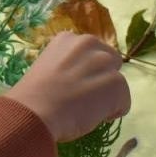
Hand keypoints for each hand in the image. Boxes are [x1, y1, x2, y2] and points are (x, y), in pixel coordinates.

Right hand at [6, 34, 129, 142]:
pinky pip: (124, 103)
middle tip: (84, 96)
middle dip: (101, 77)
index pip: (90, 52)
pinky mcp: (117, 84)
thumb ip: (65, 66)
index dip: (85, 70)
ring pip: (117, 83)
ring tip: (85, 110)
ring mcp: (104, 63)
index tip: (73, 84)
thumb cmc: (32, 97)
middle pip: (109, 61)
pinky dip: (112, 113)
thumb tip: (76, 80)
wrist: (34, 112)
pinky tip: (92, 117)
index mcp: (68, 39)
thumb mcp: (45, 68)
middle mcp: (89, 43)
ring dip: (106, 96)